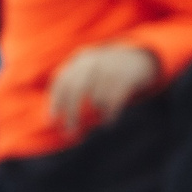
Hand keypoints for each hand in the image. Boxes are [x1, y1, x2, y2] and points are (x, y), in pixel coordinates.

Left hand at [47, 43, 161, 136]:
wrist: (139, 58)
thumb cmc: (106, 74)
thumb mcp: (88, 74)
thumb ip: (73, 90)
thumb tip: (53, 120)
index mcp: (79, 61)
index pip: (62, 82)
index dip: (55, 102)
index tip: (52, 122)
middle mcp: (92, 62)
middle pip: (76, 89)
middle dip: (71, 113)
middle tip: (70, 133)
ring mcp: (110, 67)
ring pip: (96, 97)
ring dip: (96, 114)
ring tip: (99, 121)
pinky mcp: (127, 77)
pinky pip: (114, 100)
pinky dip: (109, 114)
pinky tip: (108, 122)